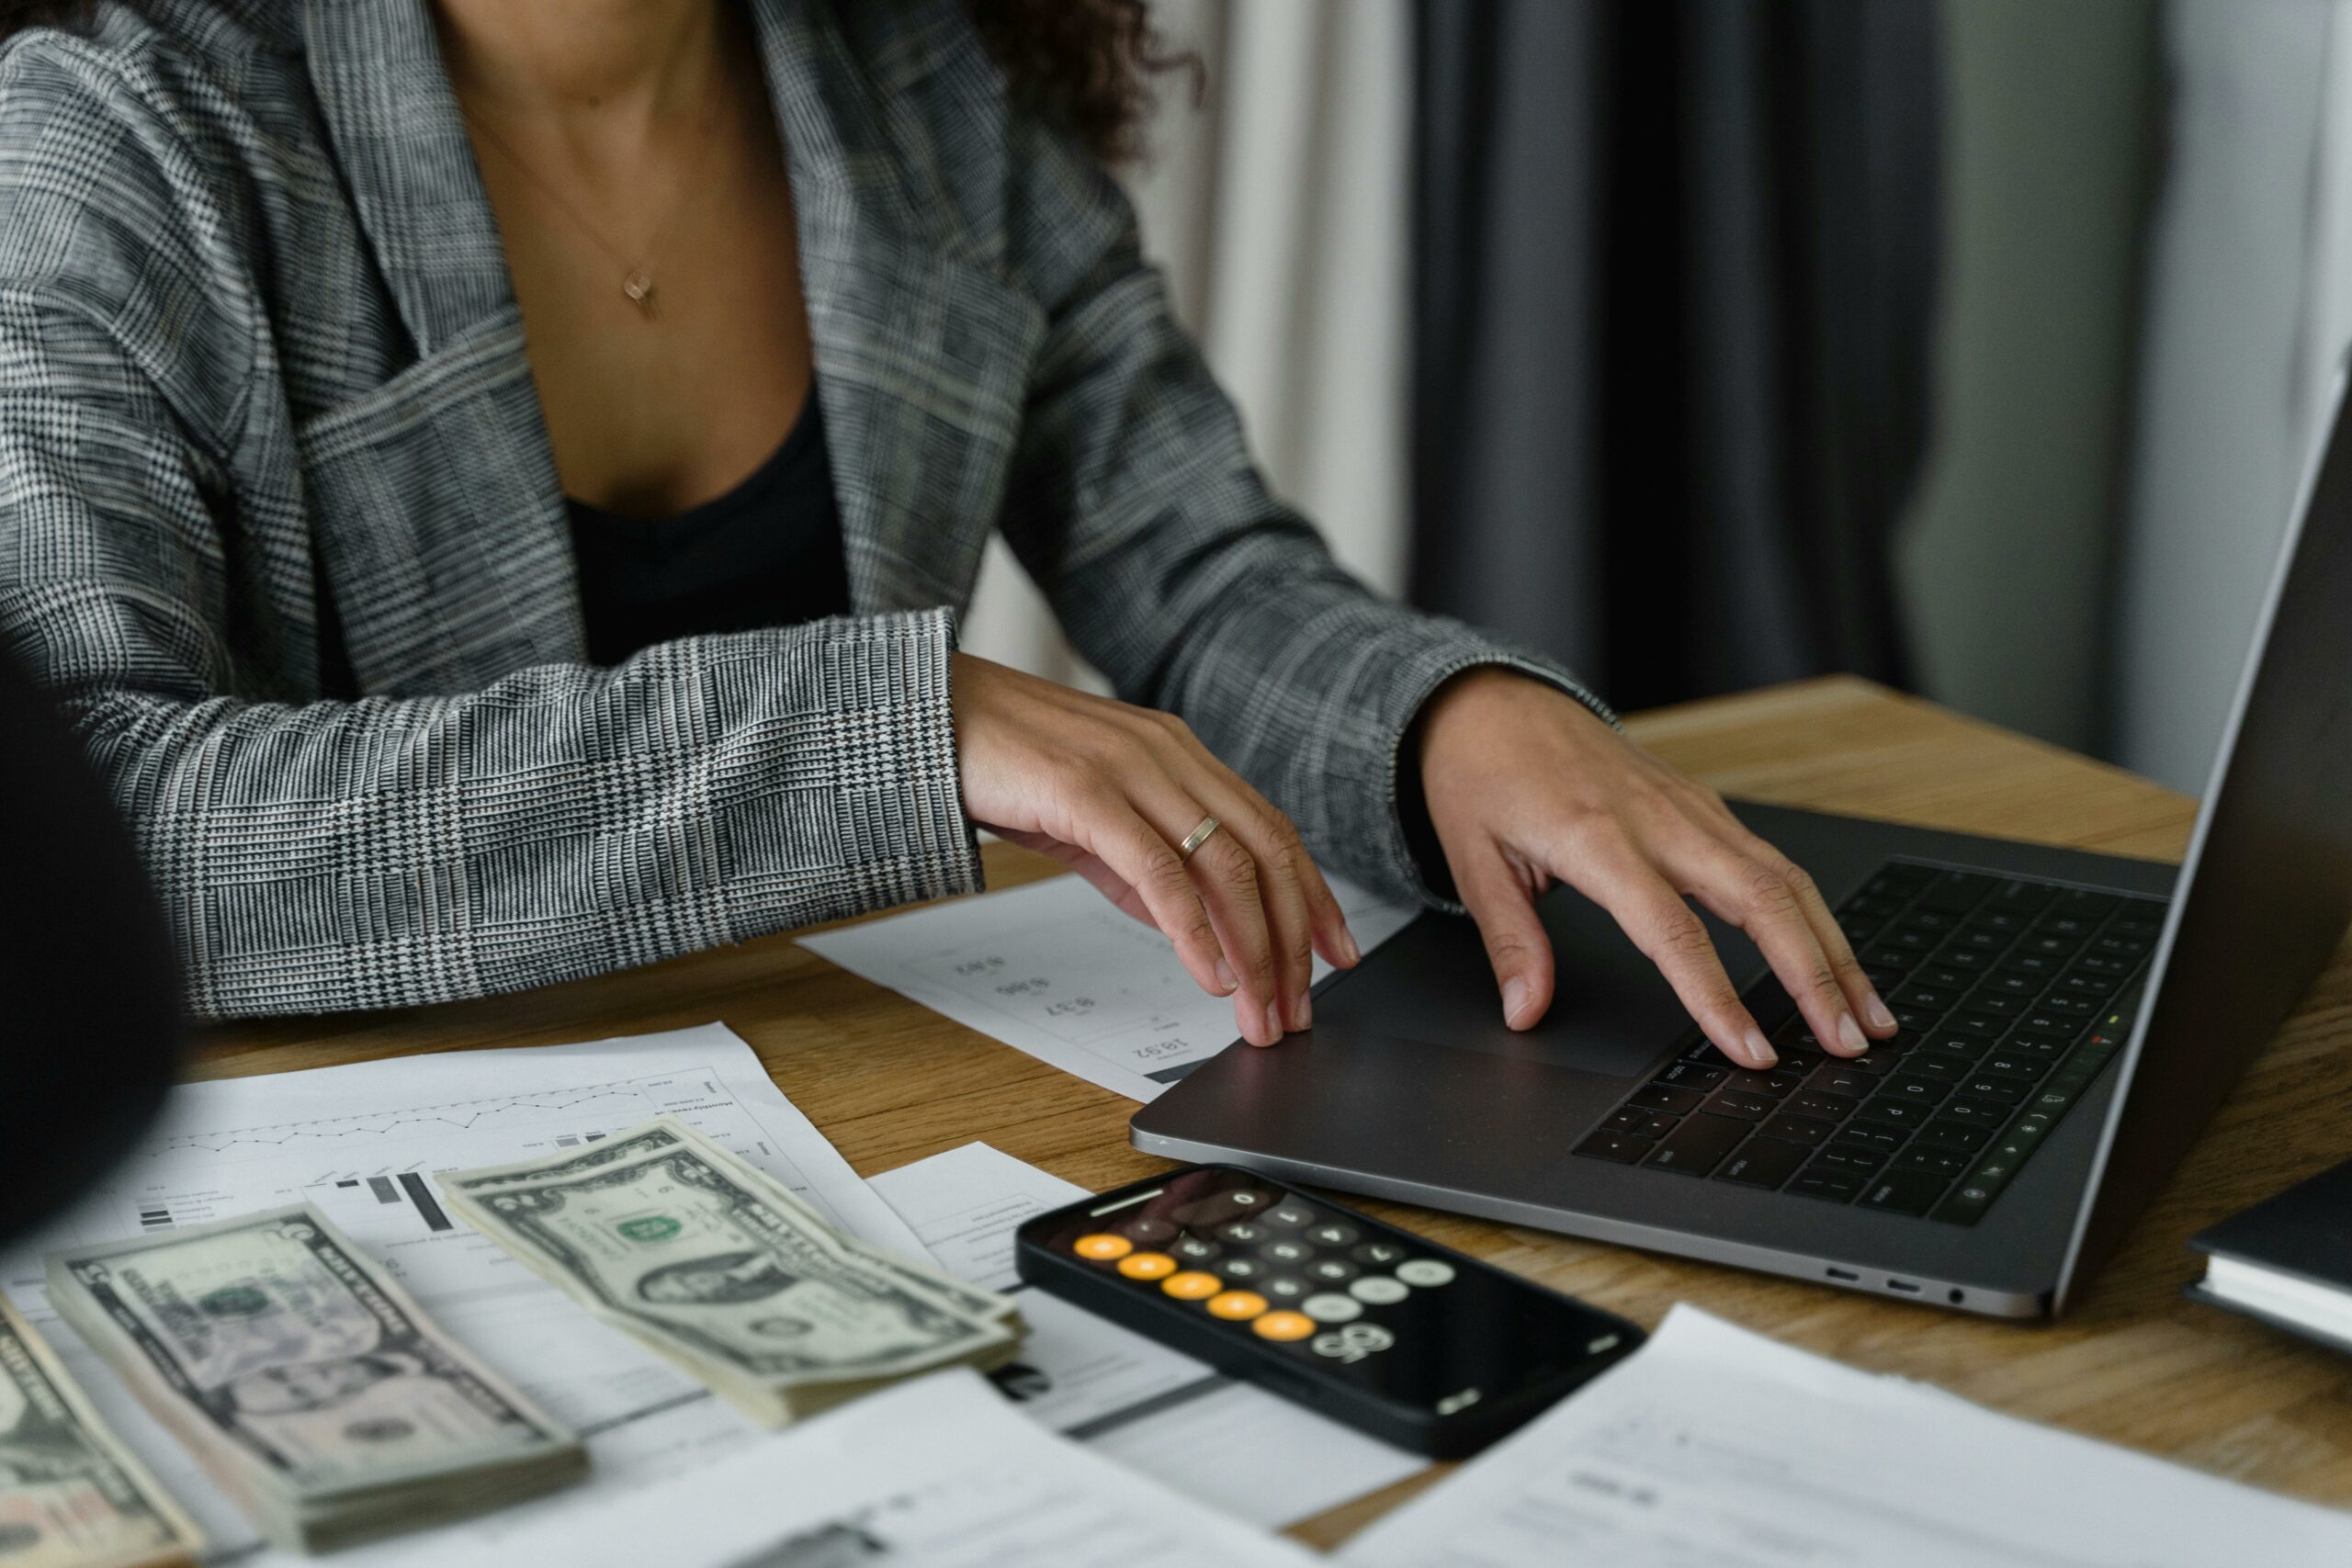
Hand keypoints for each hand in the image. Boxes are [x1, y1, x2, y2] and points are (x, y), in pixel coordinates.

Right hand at [951, 653, 1358, 1046]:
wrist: (924, 715)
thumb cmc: (1003, 761)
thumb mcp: (1092, 816)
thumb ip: (1142, 863)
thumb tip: (1190, 926)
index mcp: (1179, 754)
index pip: (1271, 829)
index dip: (1313, 895)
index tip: (1337, 953)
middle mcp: (1169, 754)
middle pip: (1264, 851)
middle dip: (1294, 938)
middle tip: (1301, 1006)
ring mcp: (1131, 769)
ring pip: (1224, 865)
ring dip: (1253, 949)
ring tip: (1260, 1010)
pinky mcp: (1087, 793)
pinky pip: (1159, 871)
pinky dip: (1194, 930)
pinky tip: (1208, 974)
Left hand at [1416, 669, 1896, 1068]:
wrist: (1493, 700)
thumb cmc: (1480, 775)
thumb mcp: (1472, 860)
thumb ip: (1510, 941)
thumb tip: (1525, 1012)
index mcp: (1598, 838)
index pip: (1673, 933)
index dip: (1717, 998)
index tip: (1751, 1052)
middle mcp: (1660, 819)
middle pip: (1763, 901)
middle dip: (1816, 977)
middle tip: (1847, 1043)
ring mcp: (1691, 808)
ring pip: (1786, 879)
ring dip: (1835, 949)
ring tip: (1867, 1015)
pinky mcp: (1704, 805)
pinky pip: (1773, 862)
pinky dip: (1814, 914)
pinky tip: (1834, 955)